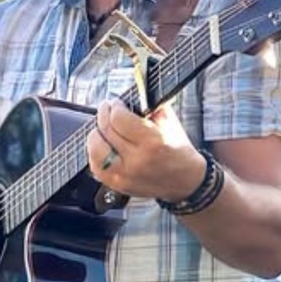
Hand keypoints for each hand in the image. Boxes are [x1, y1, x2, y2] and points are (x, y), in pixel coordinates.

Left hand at [86, 101, 205, 201]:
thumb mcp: (170, 123)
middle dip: (104, 114)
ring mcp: (124, 175)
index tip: (116, 103)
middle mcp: (136, 160)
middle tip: (107, 109)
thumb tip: (131, 96)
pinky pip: (95, 166)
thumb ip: (150, 107)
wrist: (185, 182)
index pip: (119, 118)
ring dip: (97, 133)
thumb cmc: (178, 152)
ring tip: (103, 128)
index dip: (115, 107)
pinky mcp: (118, 185)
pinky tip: (103, 145)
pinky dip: (96, 153)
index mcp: (152, 142)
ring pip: (95, 148)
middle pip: (105, 130)